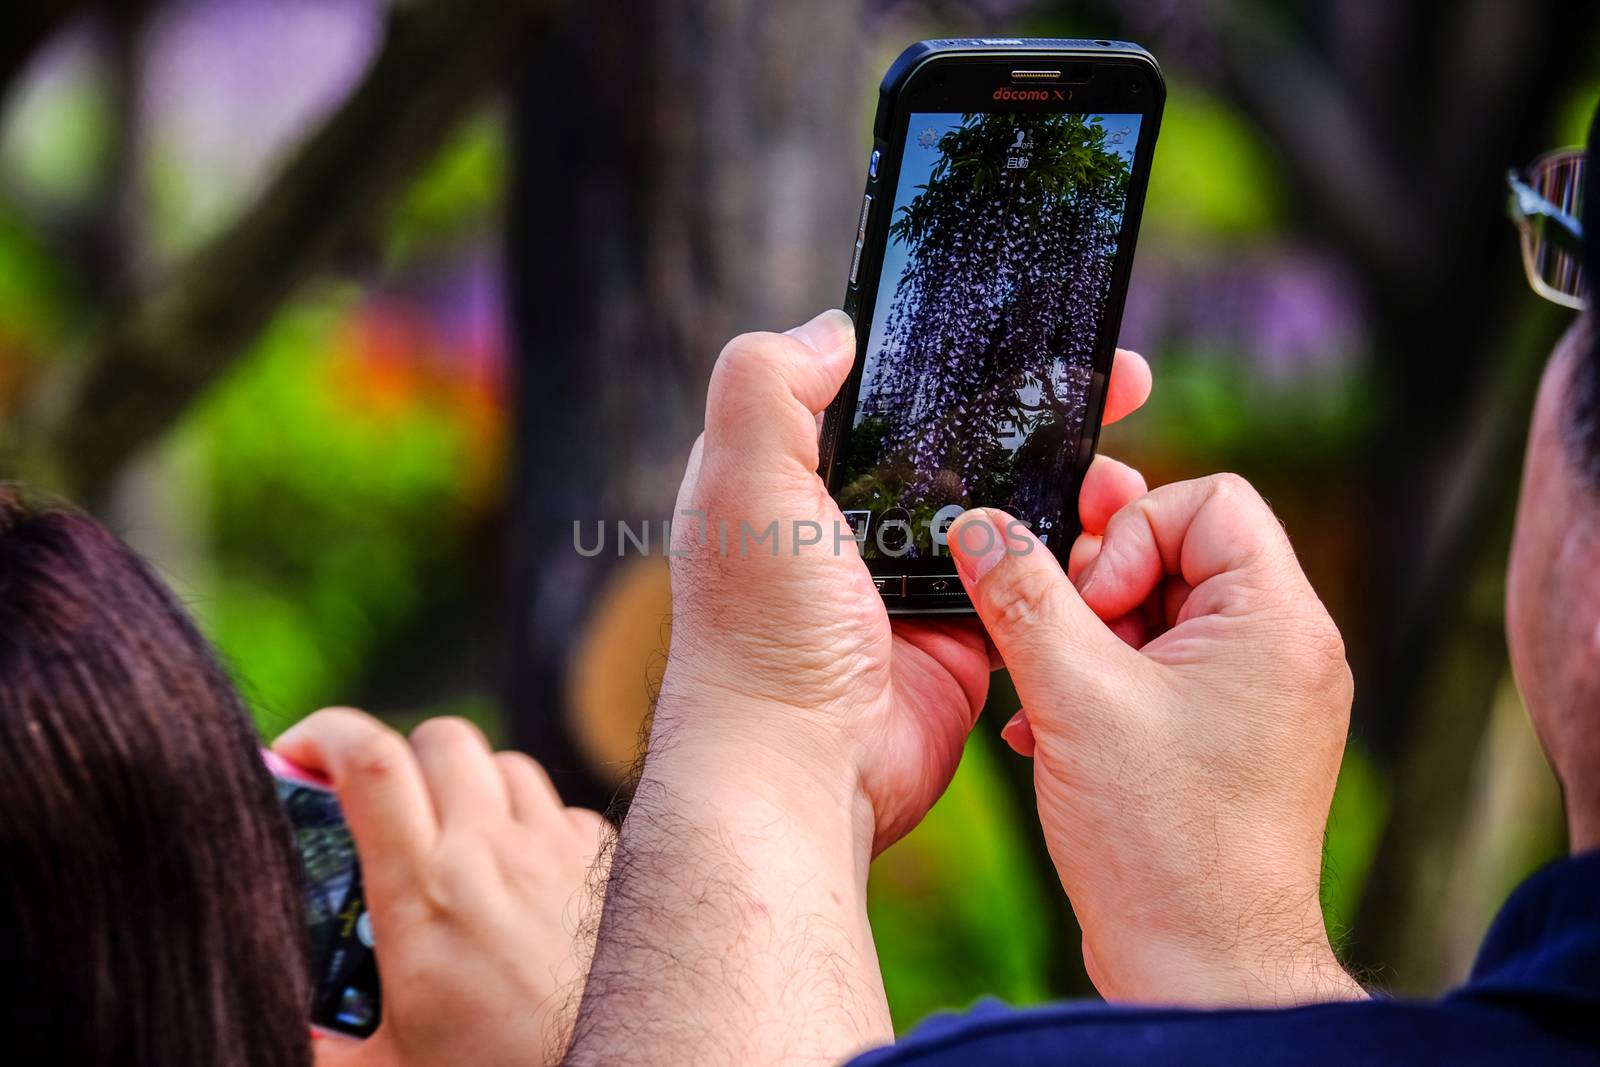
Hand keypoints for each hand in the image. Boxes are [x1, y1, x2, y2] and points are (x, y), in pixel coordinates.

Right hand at [274, 709, 610, 1066]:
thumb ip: (325, 1038)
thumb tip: (294, 1027)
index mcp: (423, 894)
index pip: (371, 764)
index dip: (327, 735)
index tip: (299, 751)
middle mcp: (494, 854)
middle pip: (441, 739)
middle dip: (403, 758)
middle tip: (383, 809)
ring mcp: (558, 851)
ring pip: (505, 765)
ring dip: (470, 789)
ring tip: (453, 845)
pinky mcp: (607, 864)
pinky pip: (561, 810)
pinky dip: (533, 827)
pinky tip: (521, 879)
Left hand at [660, 308, 1152, 849]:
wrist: (803, 772)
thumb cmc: (760, 633)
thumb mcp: (742, 485)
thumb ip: (768, 387)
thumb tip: (835, 327)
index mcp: (793, 476)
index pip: (876, 391)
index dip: (944, 354)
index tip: (1019, 322)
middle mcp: (849, 524)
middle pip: (957, 441)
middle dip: (1034, 408)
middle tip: (1113, 377)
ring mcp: (909, 580)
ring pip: (1004, 506)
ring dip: (1067, 478)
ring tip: (1125, 455)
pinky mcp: (960, 633)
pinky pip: (1029, 579)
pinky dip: (1071, 555)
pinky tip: (1116, 524)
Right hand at [948, 474, 1362, 1006]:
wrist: (1203, 966)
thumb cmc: (1163, 840)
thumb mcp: (1074, 696)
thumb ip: (1021, 597)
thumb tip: (980, 524)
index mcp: (1275, 620)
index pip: (1208, 501)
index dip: (1131, 534)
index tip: (1089, 605)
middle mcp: (1282, 649)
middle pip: (1178, 551)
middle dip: (1096, 590)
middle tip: (1056, 639)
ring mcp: (1258, 697)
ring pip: (1157, 614)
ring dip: (1085, 642)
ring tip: (1047, 697)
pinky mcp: (1227, 737)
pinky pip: (1159, 670)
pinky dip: (1101, 683)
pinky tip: (1049, 732)